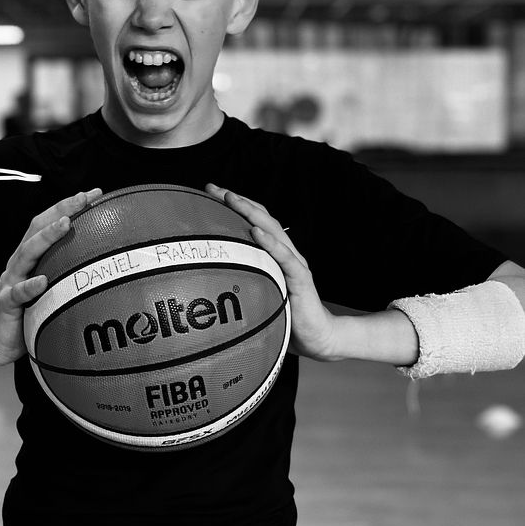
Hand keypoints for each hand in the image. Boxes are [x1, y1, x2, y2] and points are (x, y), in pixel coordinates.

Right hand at [0, 188, 102, 364]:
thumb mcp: (52, 288)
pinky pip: (18, 293)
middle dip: (61, 209)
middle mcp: (20, 262)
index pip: (50, 222)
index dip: (70, 206)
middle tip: (83, 198)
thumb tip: (110, 265)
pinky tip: (43, 281)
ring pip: (27, 253)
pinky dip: (30, 286)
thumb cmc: (31, 311)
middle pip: (37, 228)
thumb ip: (69, 272)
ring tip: (66, 223)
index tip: (95, 193)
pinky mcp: (7, 303)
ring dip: (46, 237)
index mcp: (32, 256)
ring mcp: (11, 280)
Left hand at [205, 184, 338, 360]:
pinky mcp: (301, 280)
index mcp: (275, 255)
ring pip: (272, 231)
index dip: (234, 205)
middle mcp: (285, 253)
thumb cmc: (287, 318)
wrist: (319, 338)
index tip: (208, 191)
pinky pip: (285, 258)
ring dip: (250, 212)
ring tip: (231, 198)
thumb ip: (242, 284)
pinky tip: (256, 231)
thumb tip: (206, 282)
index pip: (254, 221)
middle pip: (261, 218)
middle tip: (212, 187)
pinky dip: (270, 243)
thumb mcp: (260, 296)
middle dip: (236, 199)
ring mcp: (294, 264)